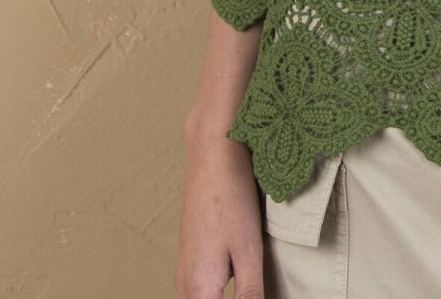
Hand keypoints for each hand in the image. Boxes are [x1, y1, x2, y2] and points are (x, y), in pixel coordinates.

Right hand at [175, 127, 266, 298]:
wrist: (212, 155)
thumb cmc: (231, 198)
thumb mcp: (248, 251)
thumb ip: (250, 294)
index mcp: (198, 290)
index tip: (256, 292)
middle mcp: (184, 286)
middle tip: (255, 288)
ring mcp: (185, 271)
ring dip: (226, 297)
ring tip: (252, 285)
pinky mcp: (191, 258)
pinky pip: (200, 291)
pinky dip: (218, 293)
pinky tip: (239, 282)